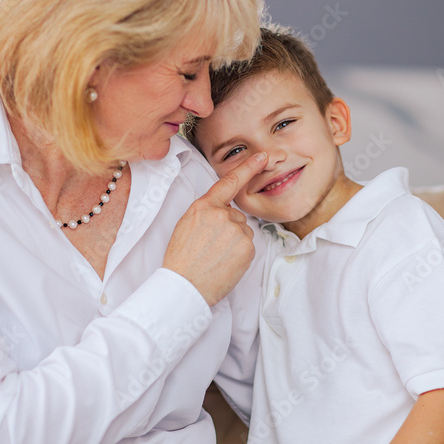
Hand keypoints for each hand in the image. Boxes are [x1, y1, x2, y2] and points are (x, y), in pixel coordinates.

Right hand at [163, 152, 267, 305]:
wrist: (184, 286)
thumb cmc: (182, 260)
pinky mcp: (247, 247)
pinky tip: (225, 263)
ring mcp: (236, 230)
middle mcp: (222, 214)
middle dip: (228, 228)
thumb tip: (225, 210)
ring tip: (215, 257)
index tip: (262, 157)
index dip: (248, 168)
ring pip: (243, 231)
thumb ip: (206, 212)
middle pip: (236, 215)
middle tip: (210, 247)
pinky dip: (240, 254)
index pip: (229, 183)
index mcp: (203, 207)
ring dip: (234, 242)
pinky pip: (248, 246)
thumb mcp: (186, 226)